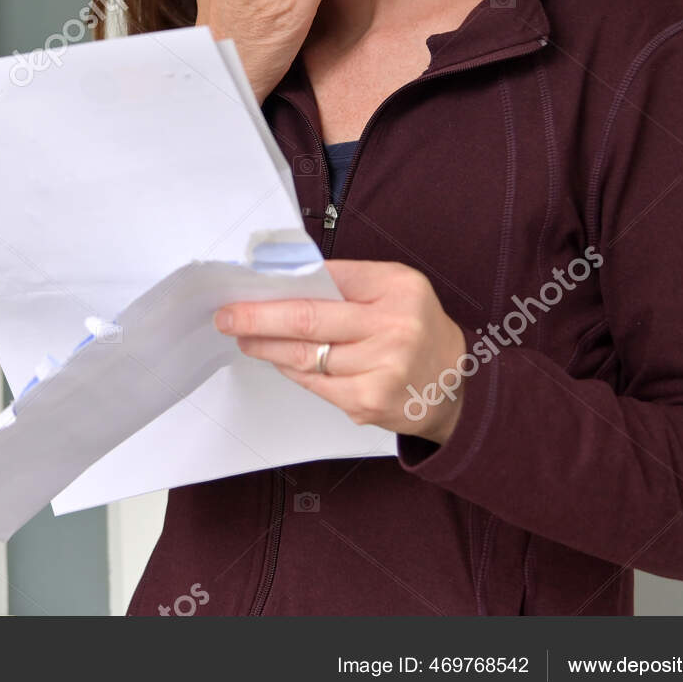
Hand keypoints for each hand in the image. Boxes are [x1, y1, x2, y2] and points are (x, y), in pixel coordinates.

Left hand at [213, 259, 469, 443]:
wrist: (455, 386)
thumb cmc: (416, 328)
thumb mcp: (395, 288)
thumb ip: (347, 281)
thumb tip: (285, 278)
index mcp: (397, 289)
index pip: (327, 280)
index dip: (282, 284)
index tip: (247, 285)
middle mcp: (392, 329)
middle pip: (307, 320)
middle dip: (257, 318)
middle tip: (226, 316)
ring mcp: (380, 370)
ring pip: (305, 357)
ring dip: (267, 347)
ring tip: (245, 337)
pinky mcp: (367, 402)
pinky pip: (314, 384)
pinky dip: (292, 369)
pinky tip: (279, 359)